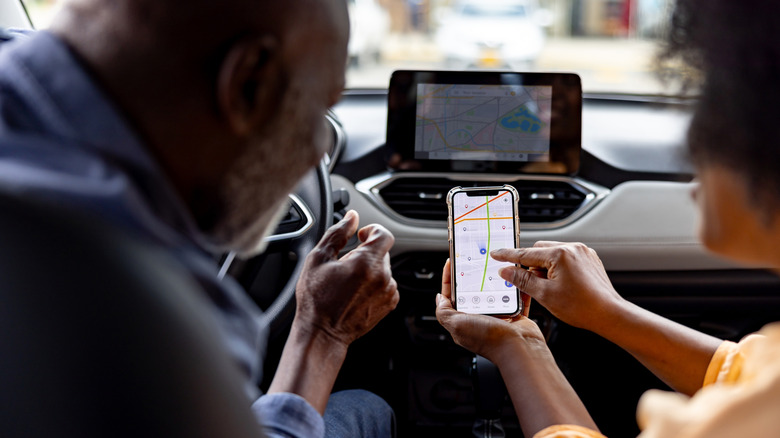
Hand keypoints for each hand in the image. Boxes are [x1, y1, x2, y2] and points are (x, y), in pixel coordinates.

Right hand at [294, 210, 398, 346]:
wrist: (322, 333)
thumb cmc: (316, 299)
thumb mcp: (318, 259)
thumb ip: (337, 233)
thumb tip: (351, 218)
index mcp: (366, 263)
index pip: (383, 234)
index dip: (371, 231)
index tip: (360, 236)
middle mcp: (382, 277)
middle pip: (382, 252)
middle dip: (366, 253)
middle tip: (345, 265)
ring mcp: (388, 292)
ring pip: (384, 269)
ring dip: (370, 269)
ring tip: (348, 282)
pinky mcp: (389, 304)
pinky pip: (386, 284)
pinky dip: (374, 284)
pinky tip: (355, 292)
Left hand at [435, 259, 544, 362]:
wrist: (520, 350)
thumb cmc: (490, 340)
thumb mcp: (457, 324)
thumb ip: (444, 312)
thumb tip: (439, 298)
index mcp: (463, 320)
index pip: (451, 295)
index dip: (449, 278)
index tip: (452, 263)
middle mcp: (479, 318)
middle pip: (473, 291)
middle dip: (473, 276)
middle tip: (474, 260)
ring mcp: (498, 316)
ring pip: (494, 292)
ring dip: (495, 279)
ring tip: (495, 265)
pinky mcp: (515, 315)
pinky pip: (515, 297)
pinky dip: (516, 288)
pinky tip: (515, 276)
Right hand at [491, 241, 624, 331]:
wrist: (609, 314)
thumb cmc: (581, 307)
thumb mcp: (545, 295)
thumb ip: (523, 280)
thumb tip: (506, 271)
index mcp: (559, 255)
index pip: (525, 254)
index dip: (508, 255)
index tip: (497, 254)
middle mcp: (572, 248)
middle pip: (539, 251)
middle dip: (531, 265)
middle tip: (529, 283)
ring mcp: (582, 252)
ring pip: (552, 254)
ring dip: (545, 267)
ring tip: (550, 288)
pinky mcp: (589, 259)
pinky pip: (566, 257)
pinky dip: (558, 267)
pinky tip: (561, 285)